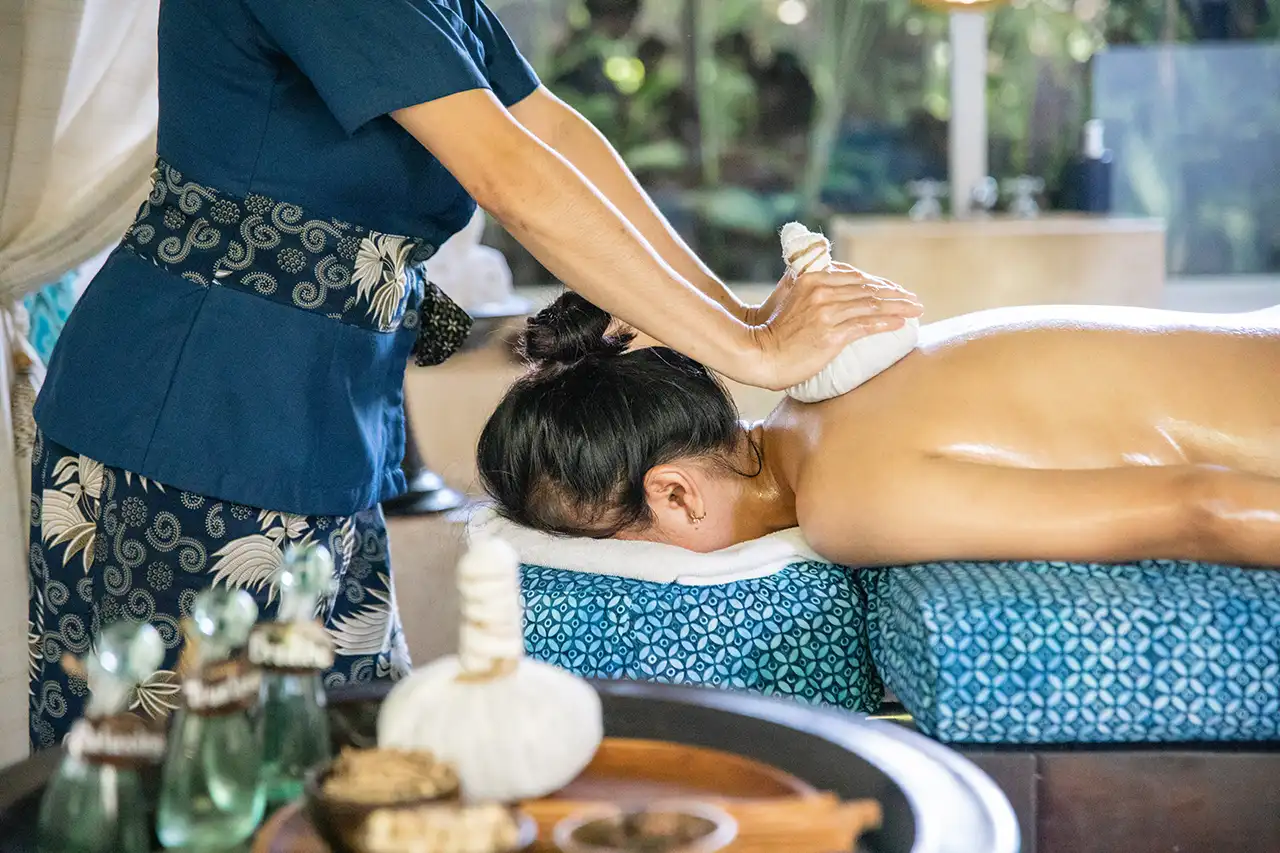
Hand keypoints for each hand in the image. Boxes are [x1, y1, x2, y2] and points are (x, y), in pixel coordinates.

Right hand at [741, 266, 922, 390]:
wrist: (758, 354)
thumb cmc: (771, 328)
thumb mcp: (786, 293)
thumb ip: (805, 281)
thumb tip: (825, 277)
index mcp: (812, 277)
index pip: (856, 276)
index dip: (879, 283)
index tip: (895, 291)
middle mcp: (821, 290)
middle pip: (868, 289)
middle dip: (895, 294)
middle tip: (914, 301)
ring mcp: (826, 312)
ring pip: (871, 305)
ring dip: (898, 307)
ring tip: (916, 311)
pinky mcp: (830, 334)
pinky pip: (865, 325)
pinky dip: (886, 322)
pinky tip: (901, 324)